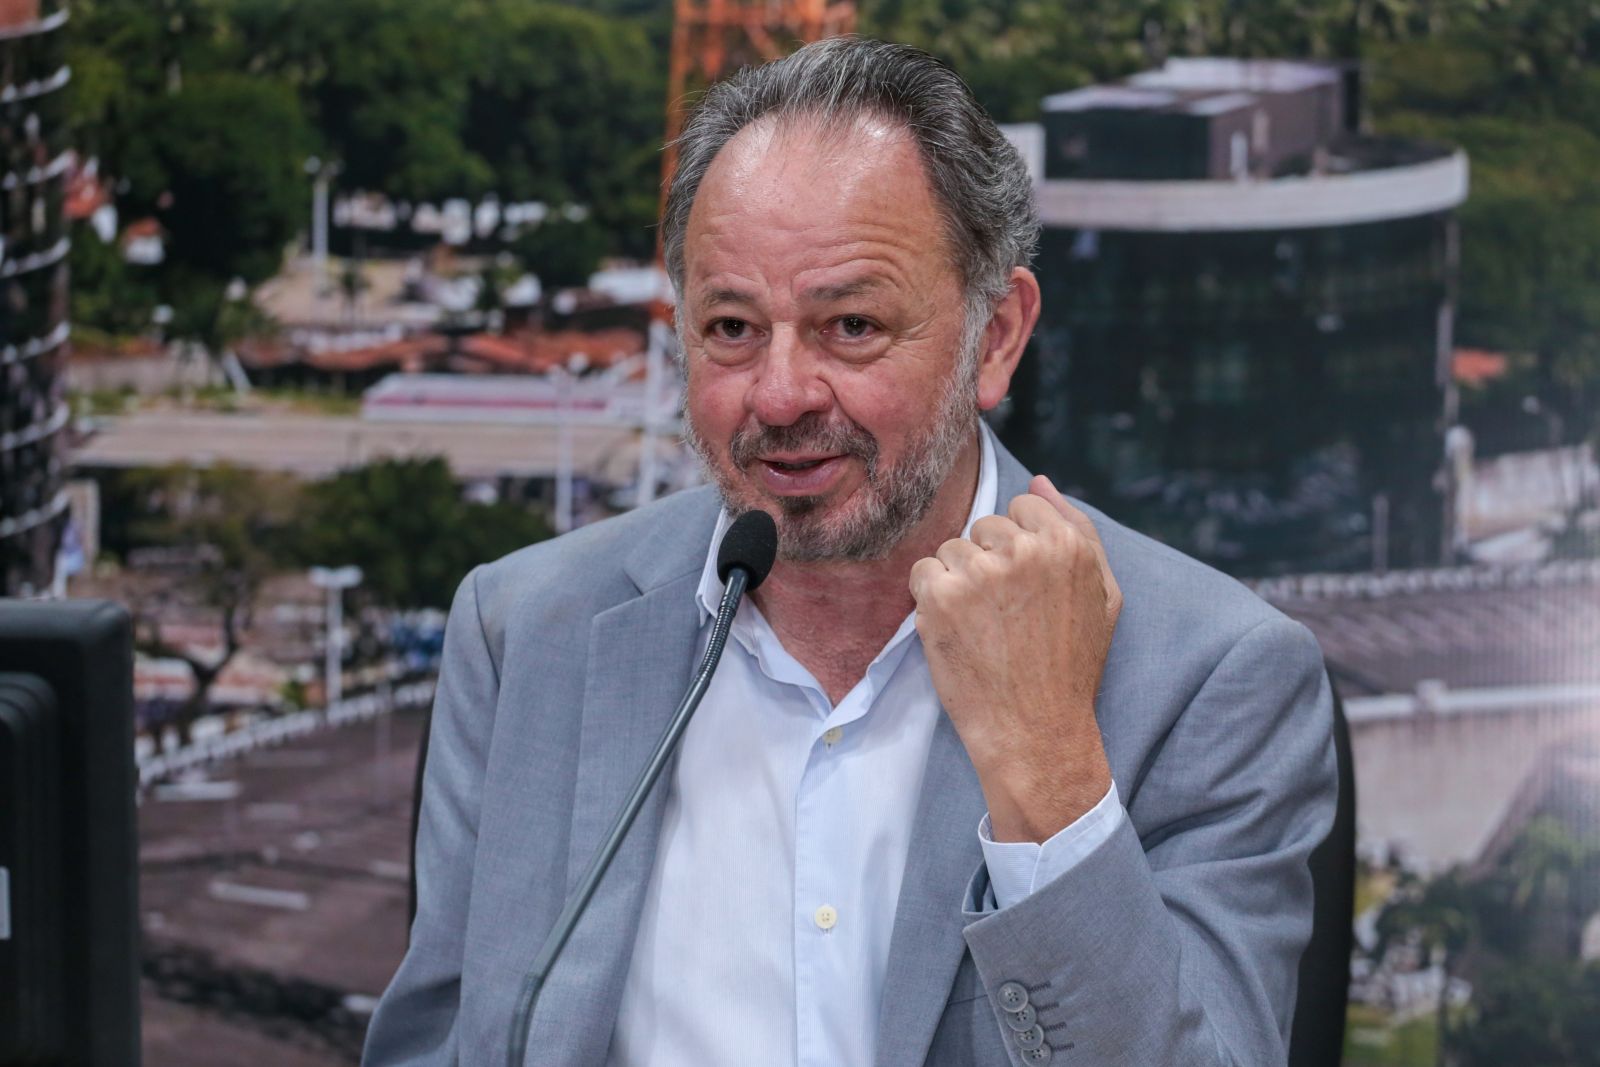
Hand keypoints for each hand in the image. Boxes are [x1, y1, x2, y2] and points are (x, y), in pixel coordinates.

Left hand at [909, 475, 1121, 841]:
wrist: (1036, 732)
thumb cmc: (1071, 667)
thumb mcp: (1102, 595)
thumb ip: (1077, 529)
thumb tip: (1039, 482)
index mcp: (1067, 543)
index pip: (1022, 506)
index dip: (1018, 547)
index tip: (1024, 587)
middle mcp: (1025, 550)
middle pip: (983, 526)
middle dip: (987, 562)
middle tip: (1004, 614)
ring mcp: (980, 573)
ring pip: (950, 549)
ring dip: (957, 582)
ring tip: (982, 627)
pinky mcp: (942, 598)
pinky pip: (922, 572)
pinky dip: (930, 600)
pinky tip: (956, 632)